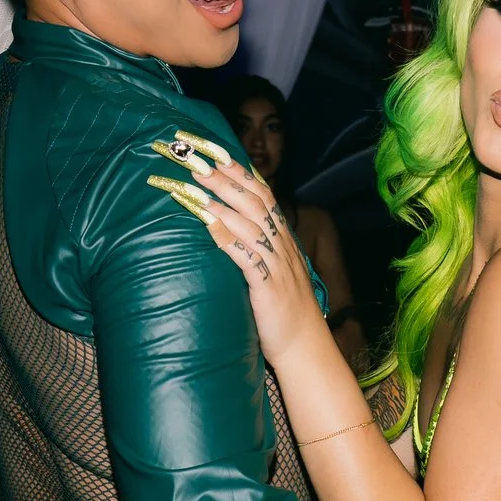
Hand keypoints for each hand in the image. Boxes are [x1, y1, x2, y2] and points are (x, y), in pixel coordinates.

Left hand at [146, 134, 322, 362]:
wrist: (305, 347)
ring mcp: (277, 266)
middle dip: (225, 179)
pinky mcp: (268, 288)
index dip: (241, 172)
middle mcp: (282, 247)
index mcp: (284, 240)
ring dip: (221, 202)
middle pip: (255, 201)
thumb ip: (257, 249)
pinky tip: (209, 225)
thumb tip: (229, 229)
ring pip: (250, 223)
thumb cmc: (283, 312)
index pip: (264, 195)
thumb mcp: (273, 272)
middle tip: (196, 162)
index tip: (216, 153)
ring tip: (194, 187)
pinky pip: (247, 257)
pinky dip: (227, 238)